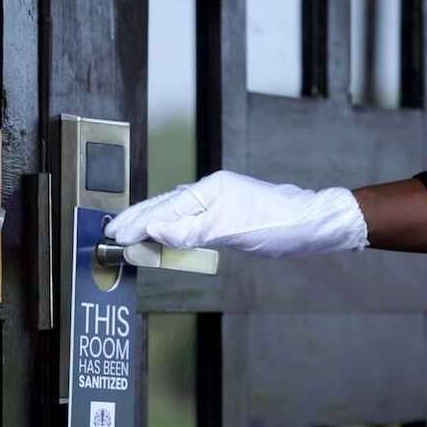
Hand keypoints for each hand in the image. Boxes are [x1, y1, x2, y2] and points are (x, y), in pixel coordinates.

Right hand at [104, 170, 368, 257]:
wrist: (314, 224)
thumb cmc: (280, 224)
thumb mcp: (235, 230)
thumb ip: (192, 231)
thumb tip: (155, 229)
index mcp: (210, 189)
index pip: (164, 208)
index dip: (138, 223)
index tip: (115, 236)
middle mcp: (211, 191)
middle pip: (165, 205)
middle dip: (137, 219)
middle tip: (112, 234)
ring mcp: (219, 201)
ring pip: (175, 211)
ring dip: (151, 223)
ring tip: (129, 234)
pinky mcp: (226, 213)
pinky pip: (188, 219)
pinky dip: (170, 228)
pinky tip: (164, 234)